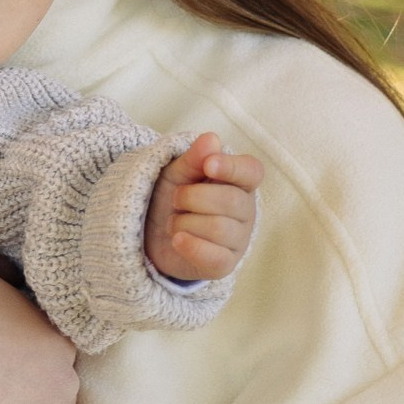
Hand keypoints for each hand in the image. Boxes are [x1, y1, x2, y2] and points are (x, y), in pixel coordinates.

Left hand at [144, 133, 263, 281]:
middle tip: (176, 198)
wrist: (152, 234)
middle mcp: (245, 211)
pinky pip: (213, 256)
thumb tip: (211, 139)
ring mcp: (238, 239)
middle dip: (192, 197)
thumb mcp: (178, 172)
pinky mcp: (224, 264)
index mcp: (239, 182)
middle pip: (230, 201)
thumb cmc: (174, 196)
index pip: (252, 171)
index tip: (208, 165)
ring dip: (184, 221)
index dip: (232, 167)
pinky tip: (176, 239)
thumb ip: (194, 157)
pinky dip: (190, 245)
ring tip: (174, 220)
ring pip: (218, 228)